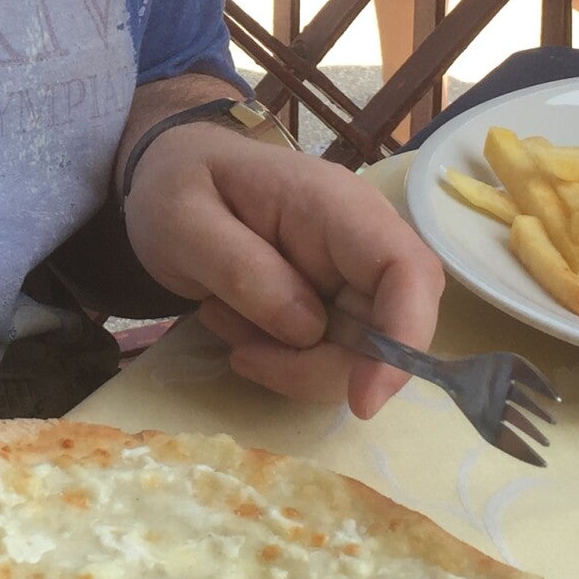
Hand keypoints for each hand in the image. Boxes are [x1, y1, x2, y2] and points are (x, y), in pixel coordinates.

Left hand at [123, 129, 443, 417]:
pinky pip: (328, 355)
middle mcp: (360, 242)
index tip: (363, 400)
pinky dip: (281, 358)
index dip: (405, 338)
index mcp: (336, 206)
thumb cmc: (178, 188)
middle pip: (386, 331)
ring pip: (357, 355)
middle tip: (242, 355)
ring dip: (290, 363)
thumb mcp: (184, 222)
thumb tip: (307, 329)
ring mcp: (349, 275)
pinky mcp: (332, 303)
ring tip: (222, 316)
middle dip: (319, 367)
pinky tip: (234, 321)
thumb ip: (243, 271)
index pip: (408, 270)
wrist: (170, 178)